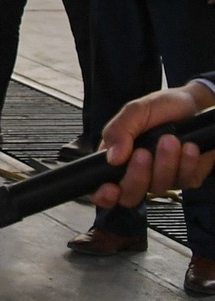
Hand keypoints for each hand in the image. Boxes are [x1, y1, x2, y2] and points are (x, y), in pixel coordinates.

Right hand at [92, 83, 214, 209]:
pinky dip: (187, 162)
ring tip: (170, 139)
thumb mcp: (135, 111)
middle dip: (137, 176)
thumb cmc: (163, 107)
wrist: (196, 105)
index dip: (104, 195)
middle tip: (144, 153)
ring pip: (159, 187)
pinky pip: (185, 181)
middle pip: (130, 195)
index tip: (111, 189)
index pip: (103, 187)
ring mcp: (163, 177)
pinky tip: (189, 146)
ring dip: (165, 162)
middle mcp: (139, 172)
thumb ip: (118, 131)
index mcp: (118, 157)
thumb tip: (111, 158)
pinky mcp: (187, 178)